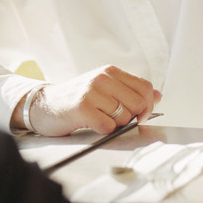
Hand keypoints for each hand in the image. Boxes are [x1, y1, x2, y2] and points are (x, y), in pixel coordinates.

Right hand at [20, 65, 161, 136]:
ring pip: (124, 118)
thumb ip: (130, 91)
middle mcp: (102, 78)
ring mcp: (92, 92)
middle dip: (132, 117)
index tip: (141, 115)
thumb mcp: (104, 89)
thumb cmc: (76, 99)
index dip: (148, 105)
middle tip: (115, 119)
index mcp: (110, 72)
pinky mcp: (83, 108)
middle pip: (139, 104)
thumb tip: (158, 95)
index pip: (145, 87)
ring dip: (115, 125)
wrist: (44, 105)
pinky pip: (108, 127)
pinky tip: (91, 124)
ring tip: (99, 118)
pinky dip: (103, 130)